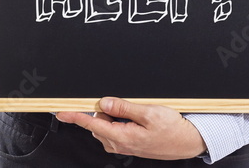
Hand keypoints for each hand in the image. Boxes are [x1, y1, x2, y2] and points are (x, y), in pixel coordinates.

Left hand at [56, 97, 207, 159]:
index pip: (92, 124)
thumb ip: (124, 107)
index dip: (75, 117)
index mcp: (122, 136)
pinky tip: (136, 117)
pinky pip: (115, 130)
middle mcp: (119, 144)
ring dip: (113, 116)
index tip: (61, 111)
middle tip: (123, 103)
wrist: (187, 142)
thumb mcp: (149, 113)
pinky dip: (119, 121)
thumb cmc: (172, 129)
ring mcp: (124, 146)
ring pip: (106, 126)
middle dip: (104, 110)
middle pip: (98, 123)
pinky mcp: (129, 144)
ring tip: (135, 111)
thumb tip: (104, 103)